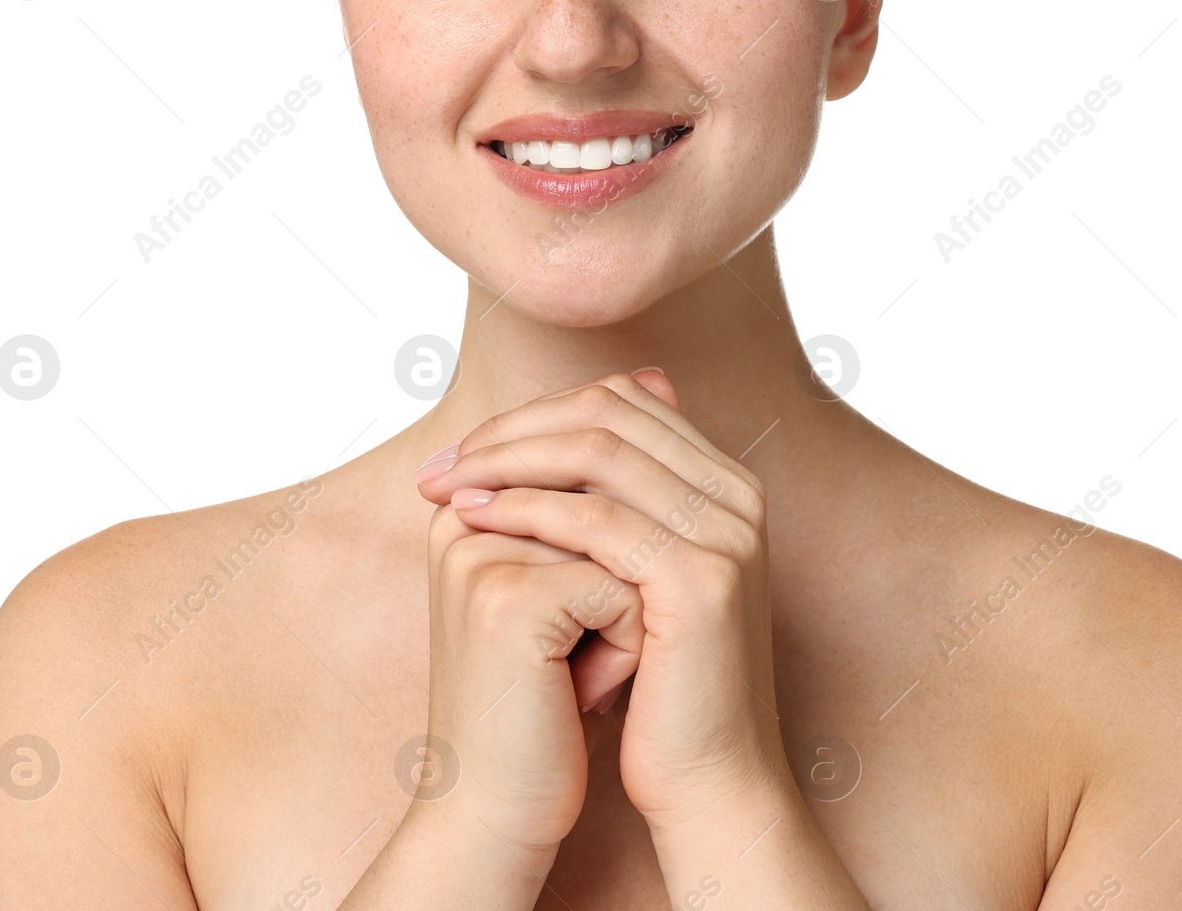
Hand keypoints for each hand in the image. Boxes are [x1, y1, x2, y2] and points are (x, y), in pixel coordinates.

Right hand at [412, 451, 645, 853]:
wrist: (504, 802)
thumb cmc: (545, 690)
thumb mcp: (581, 570)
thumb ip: (607, 478)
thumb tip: (659, 375)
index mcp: (472, 502)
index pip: (583, 456)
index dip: (626, 527)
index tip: (611, 595)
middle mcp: (465, 516)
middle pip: (607, 497)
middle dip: (633, 562)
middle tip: (614, 628)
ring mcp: (480, 554)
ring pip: (621, 539)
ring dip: (633, 604)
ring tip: (599, 658)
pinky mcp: (507, 603)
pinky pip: (618, 589)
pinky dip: (626, 644)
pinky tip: (585, 691)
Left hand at [416, 371, 787, 826]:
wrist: (709, 783)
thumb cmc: (661, 685)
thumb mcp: (633, 577)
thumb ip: (609, 503)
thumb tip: (551, 433)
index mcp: (724, 482)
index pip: (622, 399)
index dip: (536, 412)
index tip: (466, 445)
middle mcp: (736, 494)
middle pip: (609, 412)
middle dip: (515, 427)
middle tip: (445, 459)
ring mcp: (725, 532)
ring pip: (599, 453)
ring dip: (510, 459)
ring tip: (449, 485)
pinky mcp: (700, 580)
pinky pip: (599, 520)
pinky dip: (529, 510)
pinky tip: (478, 519)